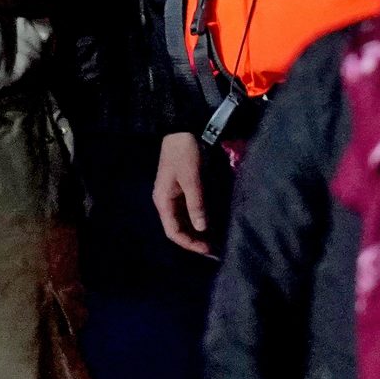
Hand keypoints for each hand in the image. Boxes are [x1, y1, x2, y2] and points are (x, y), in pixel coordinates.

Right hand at [153, 132, 211, 254]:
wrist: (183, 128)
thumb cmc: (186, 153)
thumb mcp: (192, 178)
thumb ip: (196, 203)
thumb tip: (201, 228)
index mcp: (163, 201)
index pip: (174, 232)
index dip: (190, 244)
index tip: (208, 250)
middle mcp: (166, 201)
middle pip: (178, 228)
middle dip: (195, 240)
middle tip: (215, 249)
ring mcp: (173, 194)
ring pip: (184, 219)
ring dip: (198, 230)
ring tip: (215, 239)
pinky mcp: (182, 187)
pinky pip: (189, 209)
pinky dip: (199, 218)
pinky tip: (211, 222)